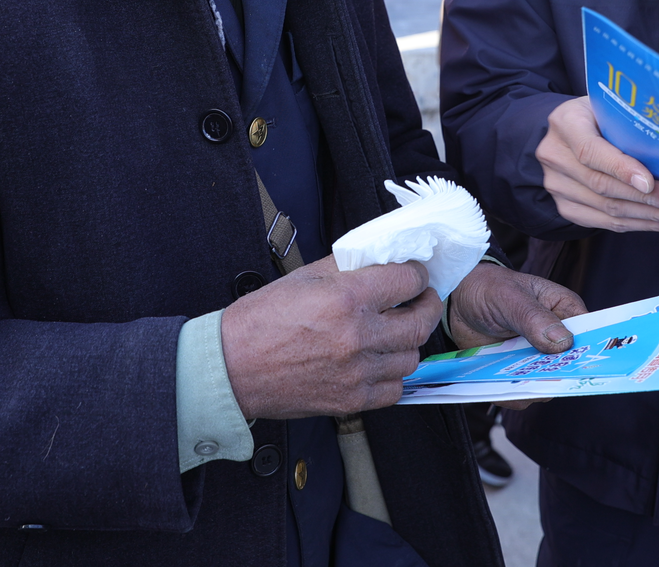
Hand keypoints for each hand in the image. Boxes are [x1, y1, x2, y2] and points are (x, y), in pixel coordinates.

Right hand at [220, 257, 441, 419]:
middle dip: (427, 306)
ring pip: (411, 358)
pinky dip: (393, 374)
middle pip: (419, 322)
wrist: (232, 367)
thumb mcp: (305, 277)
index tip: (415, 275)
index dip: (416, 275)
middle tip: (421, 300)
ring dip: (409, 342)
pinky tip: (381, 362)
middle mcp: (356, 336)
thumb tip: (382, 259)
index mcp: (346, 298)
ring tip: (396, 332)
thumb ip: (349, 267)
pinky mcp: (351, 400)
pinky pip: (394, 389)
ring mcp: (356, 372)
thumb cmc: (261, 320)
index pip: (407, 281)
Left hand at [446, 262, 588, 410]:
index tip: (578, 367)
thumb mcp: (511, 297)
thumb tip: (563, 342)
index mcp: (565, 311)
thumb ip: (534, 318)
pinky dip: (509, 395)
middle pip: (569, 367)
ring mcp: (538, 358)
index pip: (588, 336)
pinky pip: (521, 392)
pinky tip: (496, 387)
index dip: (588, 353)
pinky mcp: (518, 371)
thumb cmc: (490, 288)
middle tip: (535, 378)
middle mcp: (556, 338)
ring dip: (529, 388)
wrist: (459, 300)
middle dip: (554, 377)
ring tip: (508, 381)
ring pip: (545, 385)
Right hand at [537, 96, 658, 232]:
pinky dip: (638, 225)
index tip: (649, 182)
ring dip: (649, 216)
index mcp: (566, 123)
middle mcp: (555, 156)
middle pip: (603, 185)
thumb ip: (631, 125)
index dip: (620, 169)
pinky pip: (605, 222)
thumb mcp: (611, 107)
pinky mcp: (566, 207)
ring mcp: (557, 185)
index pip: (590, 151)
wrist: (570, 132)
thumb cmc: (600, 116)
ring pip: (607, 209)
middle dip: (648, 198)